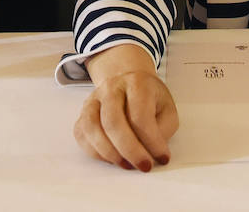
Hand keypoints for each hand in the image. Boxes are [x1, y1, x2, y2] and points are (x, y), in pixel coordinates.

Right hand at [73, 44, 178, 170]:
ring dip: (110, 153)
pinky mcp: (82, 113)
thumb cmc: (149, 99)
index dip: (152, 142)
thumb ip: (163, 129)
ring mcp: (93, 99)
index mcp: (136, 83)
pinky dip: (96, 152)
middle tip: (144, 166)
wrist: (127, 82)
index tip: (162, 157)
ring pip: (92, 128)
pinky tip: (112, 158)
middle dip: (130, 150)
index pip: (140, 116)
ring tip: (127, 164)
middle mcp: (111, 88)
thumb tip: (151, 151)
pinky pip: (82, 135)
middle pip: (113, 122)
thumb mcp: (166, 109)